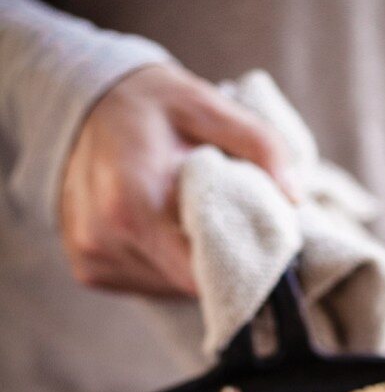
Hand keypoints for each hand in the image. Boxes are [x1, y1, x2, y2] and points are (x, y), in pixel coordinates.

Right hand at [60, 63, 298, 296]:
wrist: (83, 101)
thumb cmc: (154, 105)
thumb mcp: (209, 105)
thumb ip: (260, 145)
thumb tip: (294, 198)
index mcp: (135, 201)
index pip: (199, 273)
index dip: (236, 269)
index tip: (259, 254)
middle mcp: (105, 235)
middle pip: (186, 285)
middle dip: (216, 265)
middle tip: (232, 230)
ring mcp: (91, 254)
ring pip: (166, 289)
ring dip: (187, 266)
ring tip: (190, 223)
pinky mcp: (86, 266)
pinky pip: (144, 284)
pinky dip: (163, 266)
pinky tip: (164, 231)